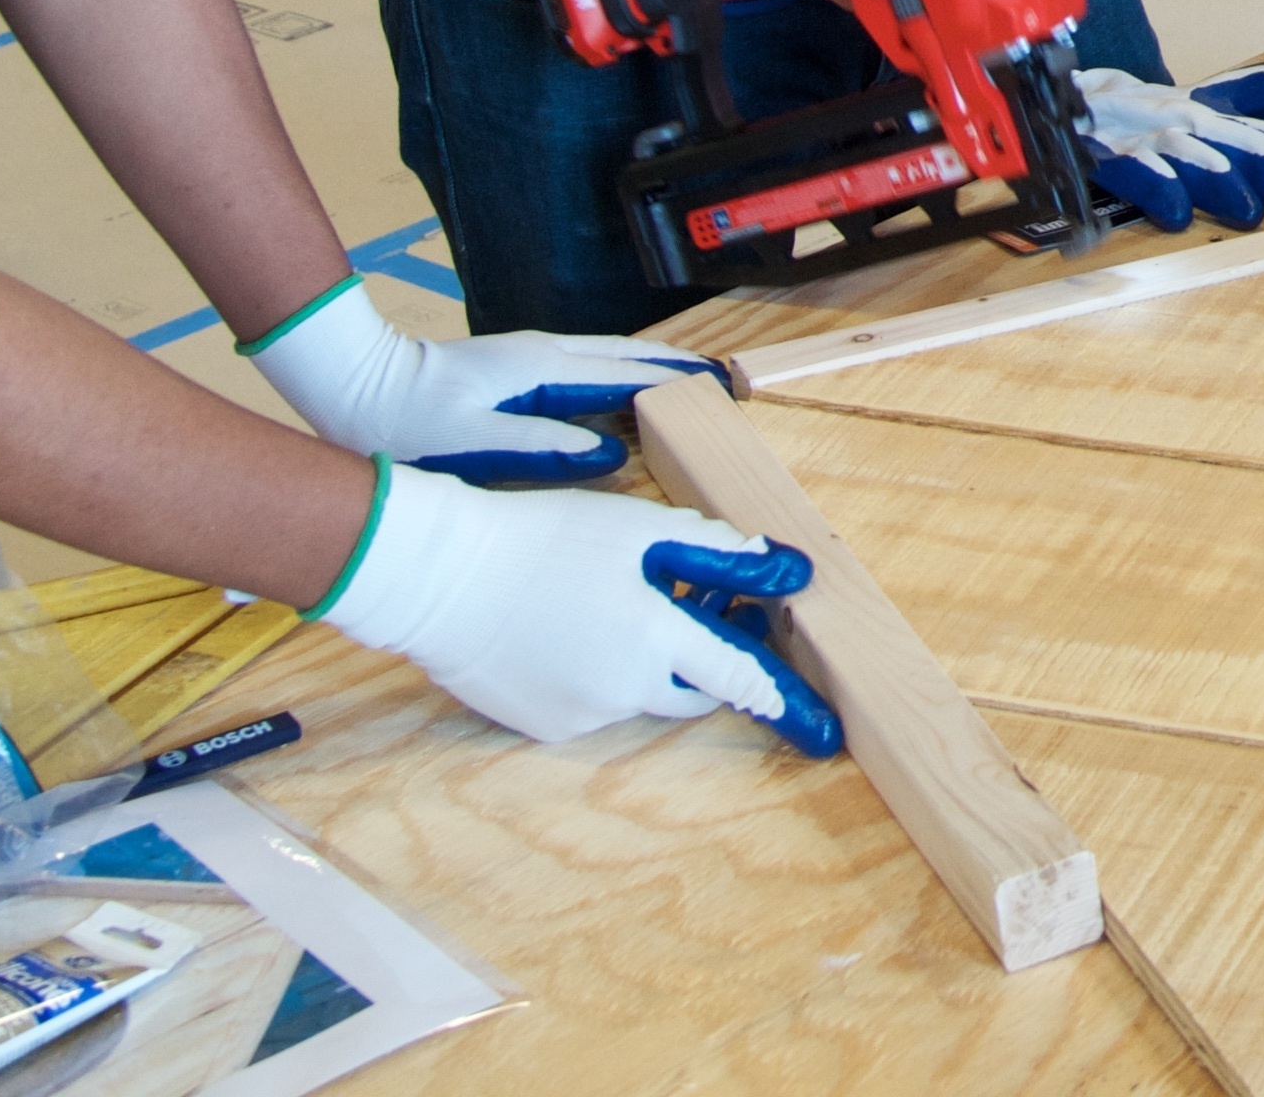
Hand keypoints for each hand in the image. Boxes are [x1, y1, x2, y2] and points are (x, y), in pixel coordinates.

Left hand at [242, 277, 702, 484]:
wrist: (356, 386)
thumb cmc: (409, 422)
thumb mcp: (475, 444)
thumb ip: (544, 446)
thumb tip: (611, 453)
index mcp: (542, 368)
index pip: (625, 373)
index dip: (673, 382)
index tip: (717, 389)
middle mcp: (542, 352)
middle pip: (625, 354)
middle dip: (673, 366)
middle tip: (720, 379)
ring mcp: (528, 354)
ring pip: (605, 354)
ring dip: (648, 365)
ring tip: (686, 378)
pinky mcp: (514, 365)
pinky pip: (585, 363)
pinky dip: (617, 370)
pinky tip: (619, 386)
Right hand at [314, 461, 839, 754]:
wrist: (438, 577)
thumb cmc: (543, 539)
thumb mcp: (639, 531)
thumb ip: (717, 555)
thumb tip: (781, 571)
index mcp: (655, 641)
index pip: (741, 679)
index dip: (786, 701)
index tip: (825, 733)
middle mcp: (623, 692)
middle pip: (694, 691)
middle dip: (706, 661)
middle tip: (697, 611)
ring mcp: (581, 717)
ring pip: (642, 696)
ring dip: (648, 662)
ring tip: (614, 603)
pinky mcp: (544, 727)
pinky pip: (595, 704)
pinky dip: (600, 674)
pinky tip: (570, 628)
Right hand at [1077, 68, 1263, 231]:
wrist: (1043, 102)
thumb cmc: (1127, 112)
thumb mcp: (1191, 103)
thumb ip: (1256, 94)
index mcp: (1195, 104)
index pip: (1250, 104)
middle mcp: (1170, 113)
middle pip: (1226, 131)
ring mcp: (1134, 133)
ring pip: (1183, 151)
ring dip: (1217, 177)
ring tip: (1248, 209)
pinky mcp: (1100, 153)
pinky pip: (1130, 171)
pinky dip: (1155, 188)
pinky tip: (1178, 214)